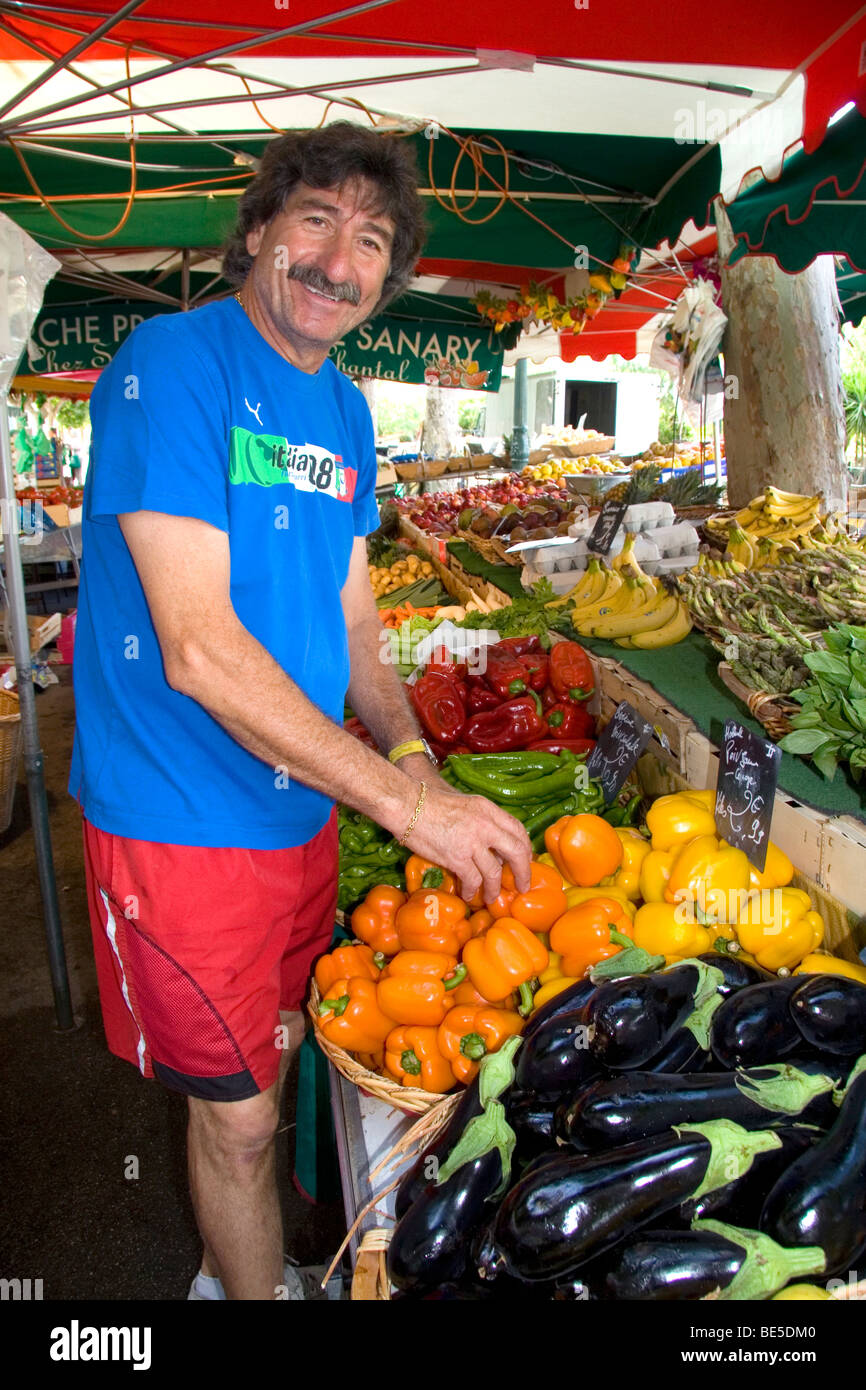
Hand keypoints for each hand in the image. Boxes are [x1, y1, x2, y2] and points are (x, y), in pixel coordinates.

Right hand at [401, 778, 531, 904]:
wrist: (406, 804)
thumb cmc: (428, 803)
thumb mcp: (464, 804)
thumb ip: (481, 820)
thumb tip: (491, 843)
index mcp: (488, 809)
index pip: (518, 829)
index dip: (525, 848)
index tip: (524, 861)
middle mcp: (486, 824)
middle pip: (517, 851)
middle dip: (523, 872)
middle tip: (522, 886)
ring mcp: (472, 842)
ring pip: (495, 872)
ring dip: (495, 888)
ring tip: (492, 898)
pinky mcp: (457, 857)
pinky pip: (473, 880)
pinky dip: (473, 891)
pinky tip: (469, 895)